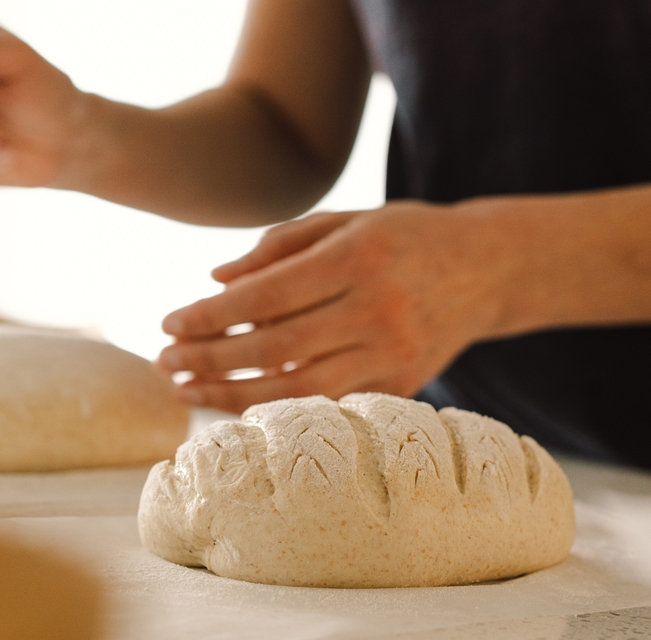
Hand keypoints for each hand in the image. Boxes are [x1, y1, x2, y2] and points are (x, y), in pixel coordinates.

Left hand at [157, 201, 521, 412]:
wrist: (486, 269)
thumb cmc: (403, 236)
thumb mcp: (345, 221)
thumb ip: (279, 246)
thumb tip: (215, 280)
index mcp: (358, 258)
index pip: (267, 295)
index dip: (211, 314)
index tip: (168, 323)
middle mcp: (377, 309)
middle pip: (276, 347)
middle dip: (210, 359)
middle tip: (164, 362)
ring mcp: (394, 353)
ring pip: (299, 387)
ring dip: (233, 395)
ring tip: (187, 391)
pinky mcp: (404, 384)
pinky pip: (329, 403)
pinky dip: (278, 408)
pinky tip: (237, 405)